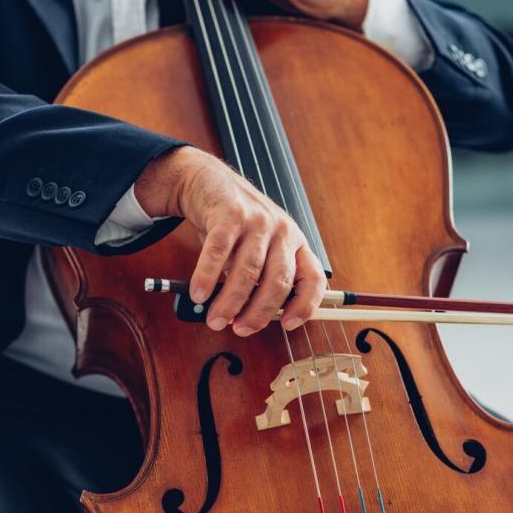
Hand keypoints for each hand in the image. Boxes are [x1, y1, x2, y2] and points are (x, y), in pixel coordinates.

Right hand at [135, 147, 326, 335]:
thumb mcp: (260, 247)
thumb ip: (261, 278)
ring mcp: (257, 221)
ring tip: (216, 320)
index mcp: (295, 243)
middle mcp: (282, 231)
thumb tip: (250, 318)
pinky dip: (207, 277)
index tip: (288, 325)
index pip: (313, 278)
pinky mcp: (230, 214)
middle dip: (259, 313)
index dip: (305, 305)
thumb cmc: (236, 224)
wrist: (210, 182)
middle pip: (278, 281)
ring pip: (248, 271)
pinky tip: (199, 294)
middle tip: (240, 330)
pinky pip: (218, 252)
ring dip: (230, 302)